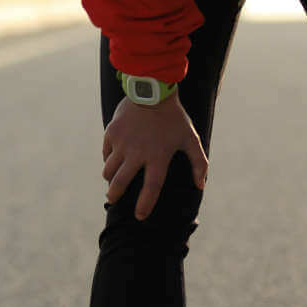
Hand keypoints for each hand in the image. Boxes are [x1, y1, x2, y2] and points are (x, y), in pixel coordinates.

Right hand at [102, 95, 206, 220]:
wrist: (152, 89)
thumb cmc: (174, 117)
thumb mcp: (191, 138)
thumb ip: (199, 163)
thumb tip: (201, 185)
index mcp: (158, 157)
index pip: (151, 188)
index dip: (145, 204)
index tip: (139, 216)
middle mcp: (137, 153)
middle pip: (120, 183)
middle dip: (114, 196)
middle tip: (112, 200)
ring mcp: (122, 143)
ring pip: (109, 170)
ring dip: (110, 178)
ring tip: (112, 180)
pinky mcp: (112, 133)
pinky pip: (106, 152)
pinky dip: (108, 158)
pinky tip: (113, 158)